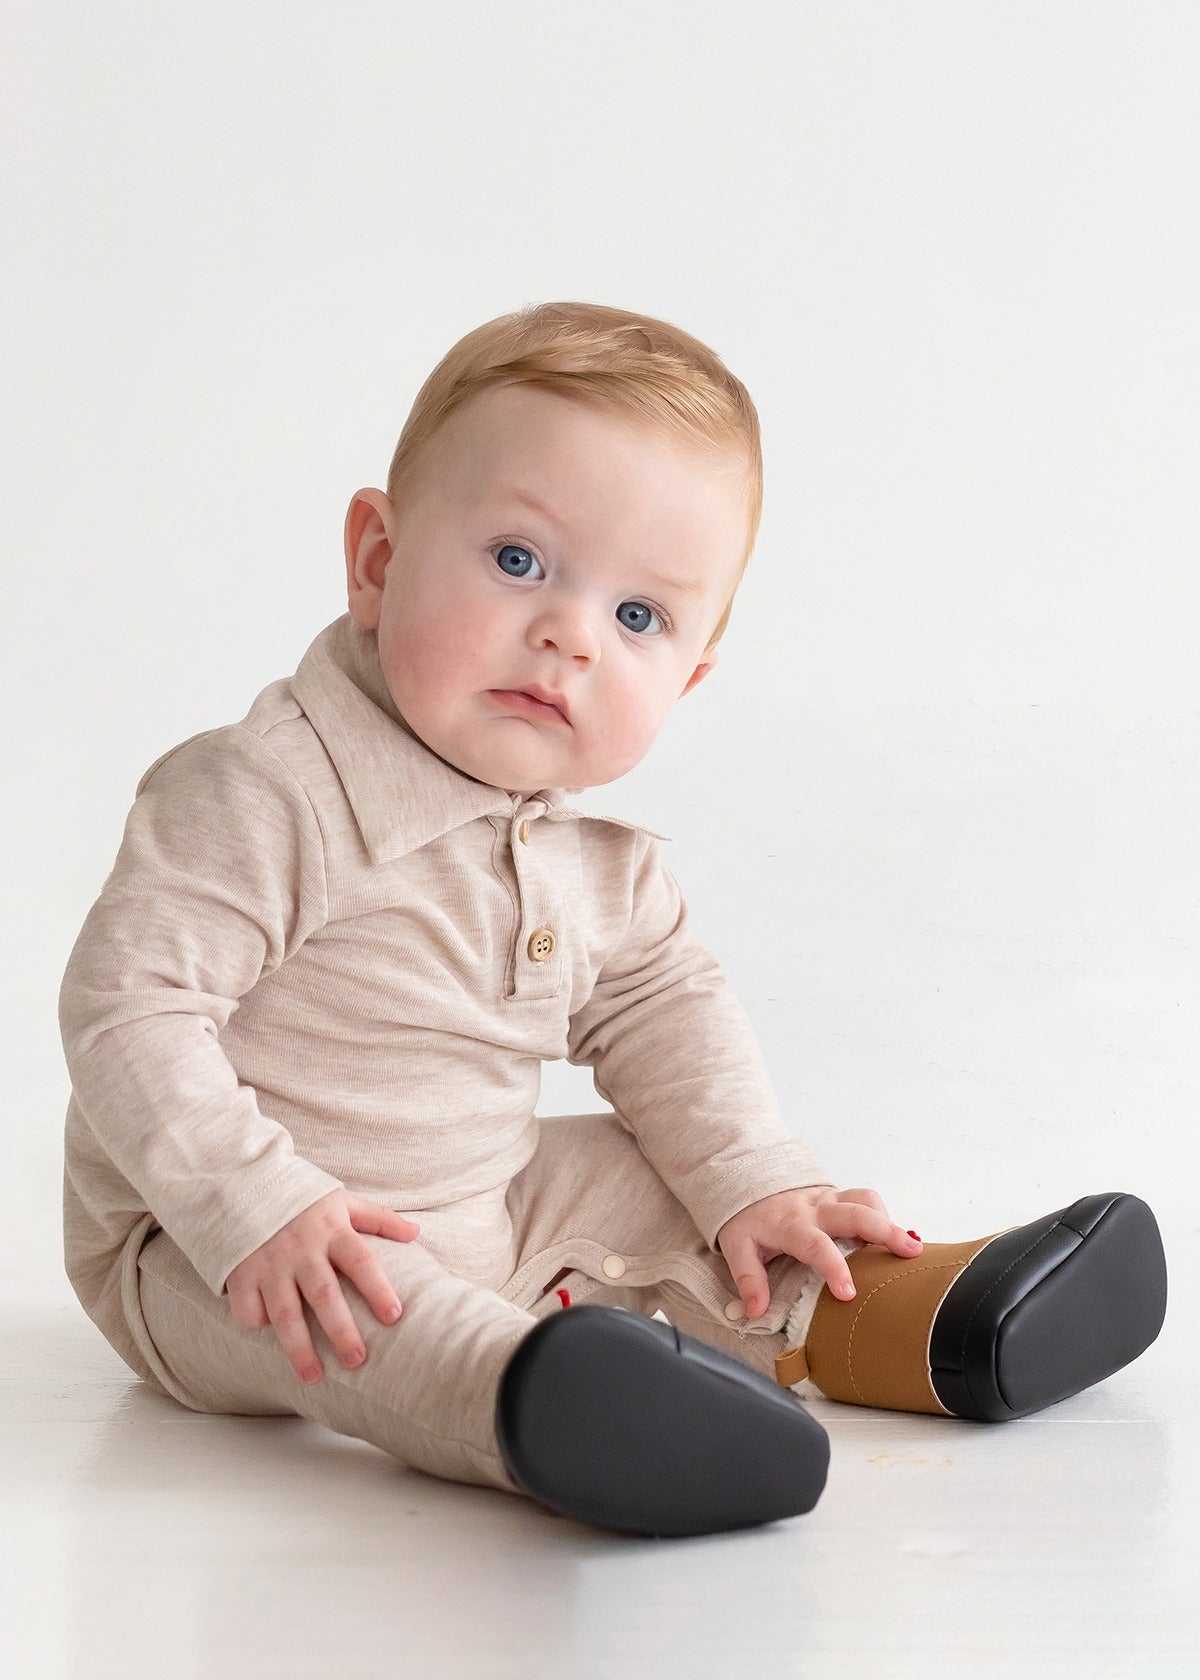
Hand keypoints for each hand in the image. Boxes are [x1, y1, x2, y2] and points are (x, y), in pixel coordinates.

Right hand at [224, 1189, 421, 1384]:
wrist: (243, 1182)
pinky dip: (257, 1324)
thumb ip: (378, 1219)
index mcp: (331, 1230)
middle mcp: (301, 1250)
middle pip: (325, 1295)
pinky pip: (248, 1309)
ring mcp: (269, 1263)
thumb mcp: (341, 1200)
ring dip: (299, 1348)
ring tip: (314, 1377)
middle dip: (341, 1331)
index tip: (394, 1316)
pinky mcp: (240, 1273)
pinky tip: (268, 1336)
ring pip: (286, 1313)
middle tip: (358, 1361)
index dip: (378, 1289)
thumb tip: (416, 1234)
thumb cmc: (301, 1197)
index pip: (361, 1261)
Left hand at [717, 1185, 922, 1319]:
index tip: (849, 1293)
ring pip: (865, 1199)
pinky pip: (866, 1199)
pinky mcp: (839, 1196)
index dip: (834, 1268)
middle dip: (885, 1231)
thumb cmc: (748, 1218)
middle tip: (910, 1253)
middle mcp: (814, 1208)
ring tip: (909, 1248)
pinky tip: (894, 1239)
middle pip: (855, 1213)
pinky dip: (883, 1216)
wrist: (747, 1178)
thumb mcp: (737, 1246)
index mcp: (790, 1224)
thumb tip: (755, 1311)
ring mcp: (829, 1199)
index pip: (815, 1244)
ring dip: (888, 1220)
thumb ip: (748, 1278)